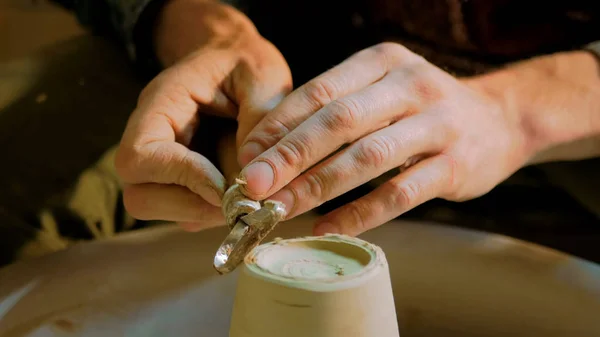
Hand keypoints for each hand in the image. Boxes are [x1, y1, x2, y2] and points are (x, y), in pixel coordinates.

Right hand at [115, 0, 291, 230]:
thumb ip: (261, 119)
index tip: (225, 185)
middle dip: (191, 206)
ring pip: (158, 209)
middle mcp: (149, 137)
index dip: (182, 178)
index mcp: (161, 104)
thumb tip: (253, 174)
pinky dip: (209, 212)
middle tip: (238, 202)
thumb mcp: (263, 76)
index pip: (140, 156)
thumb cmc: (245, 62)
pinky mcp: (177, 179)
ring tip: (244, 197)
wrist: (233, 58)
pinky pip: (182, 211)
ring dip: (202, 212)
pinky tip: (240, 195)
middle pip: (139, 196)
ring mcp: (160, 163)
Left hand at [236, 42, 531, 235]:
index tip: (247, 156)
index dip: (279, 125)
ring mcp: (437, 125)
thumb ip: (334, 113)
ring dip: (318, 186)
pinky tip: (326, 228)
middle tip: (253, 185)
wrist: (500, 119)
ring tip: (280, 210)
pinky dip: (360, 214)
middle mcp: (410, 86)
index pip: (320, 91)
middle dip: (290, 155)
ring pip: (368, 158)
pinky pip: (400, 194)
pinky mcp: (456, 166)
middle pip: (340, 121)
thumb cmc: (422, 109)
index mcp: (382, 62)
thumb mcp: (381, 91)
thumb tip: (269, 151)